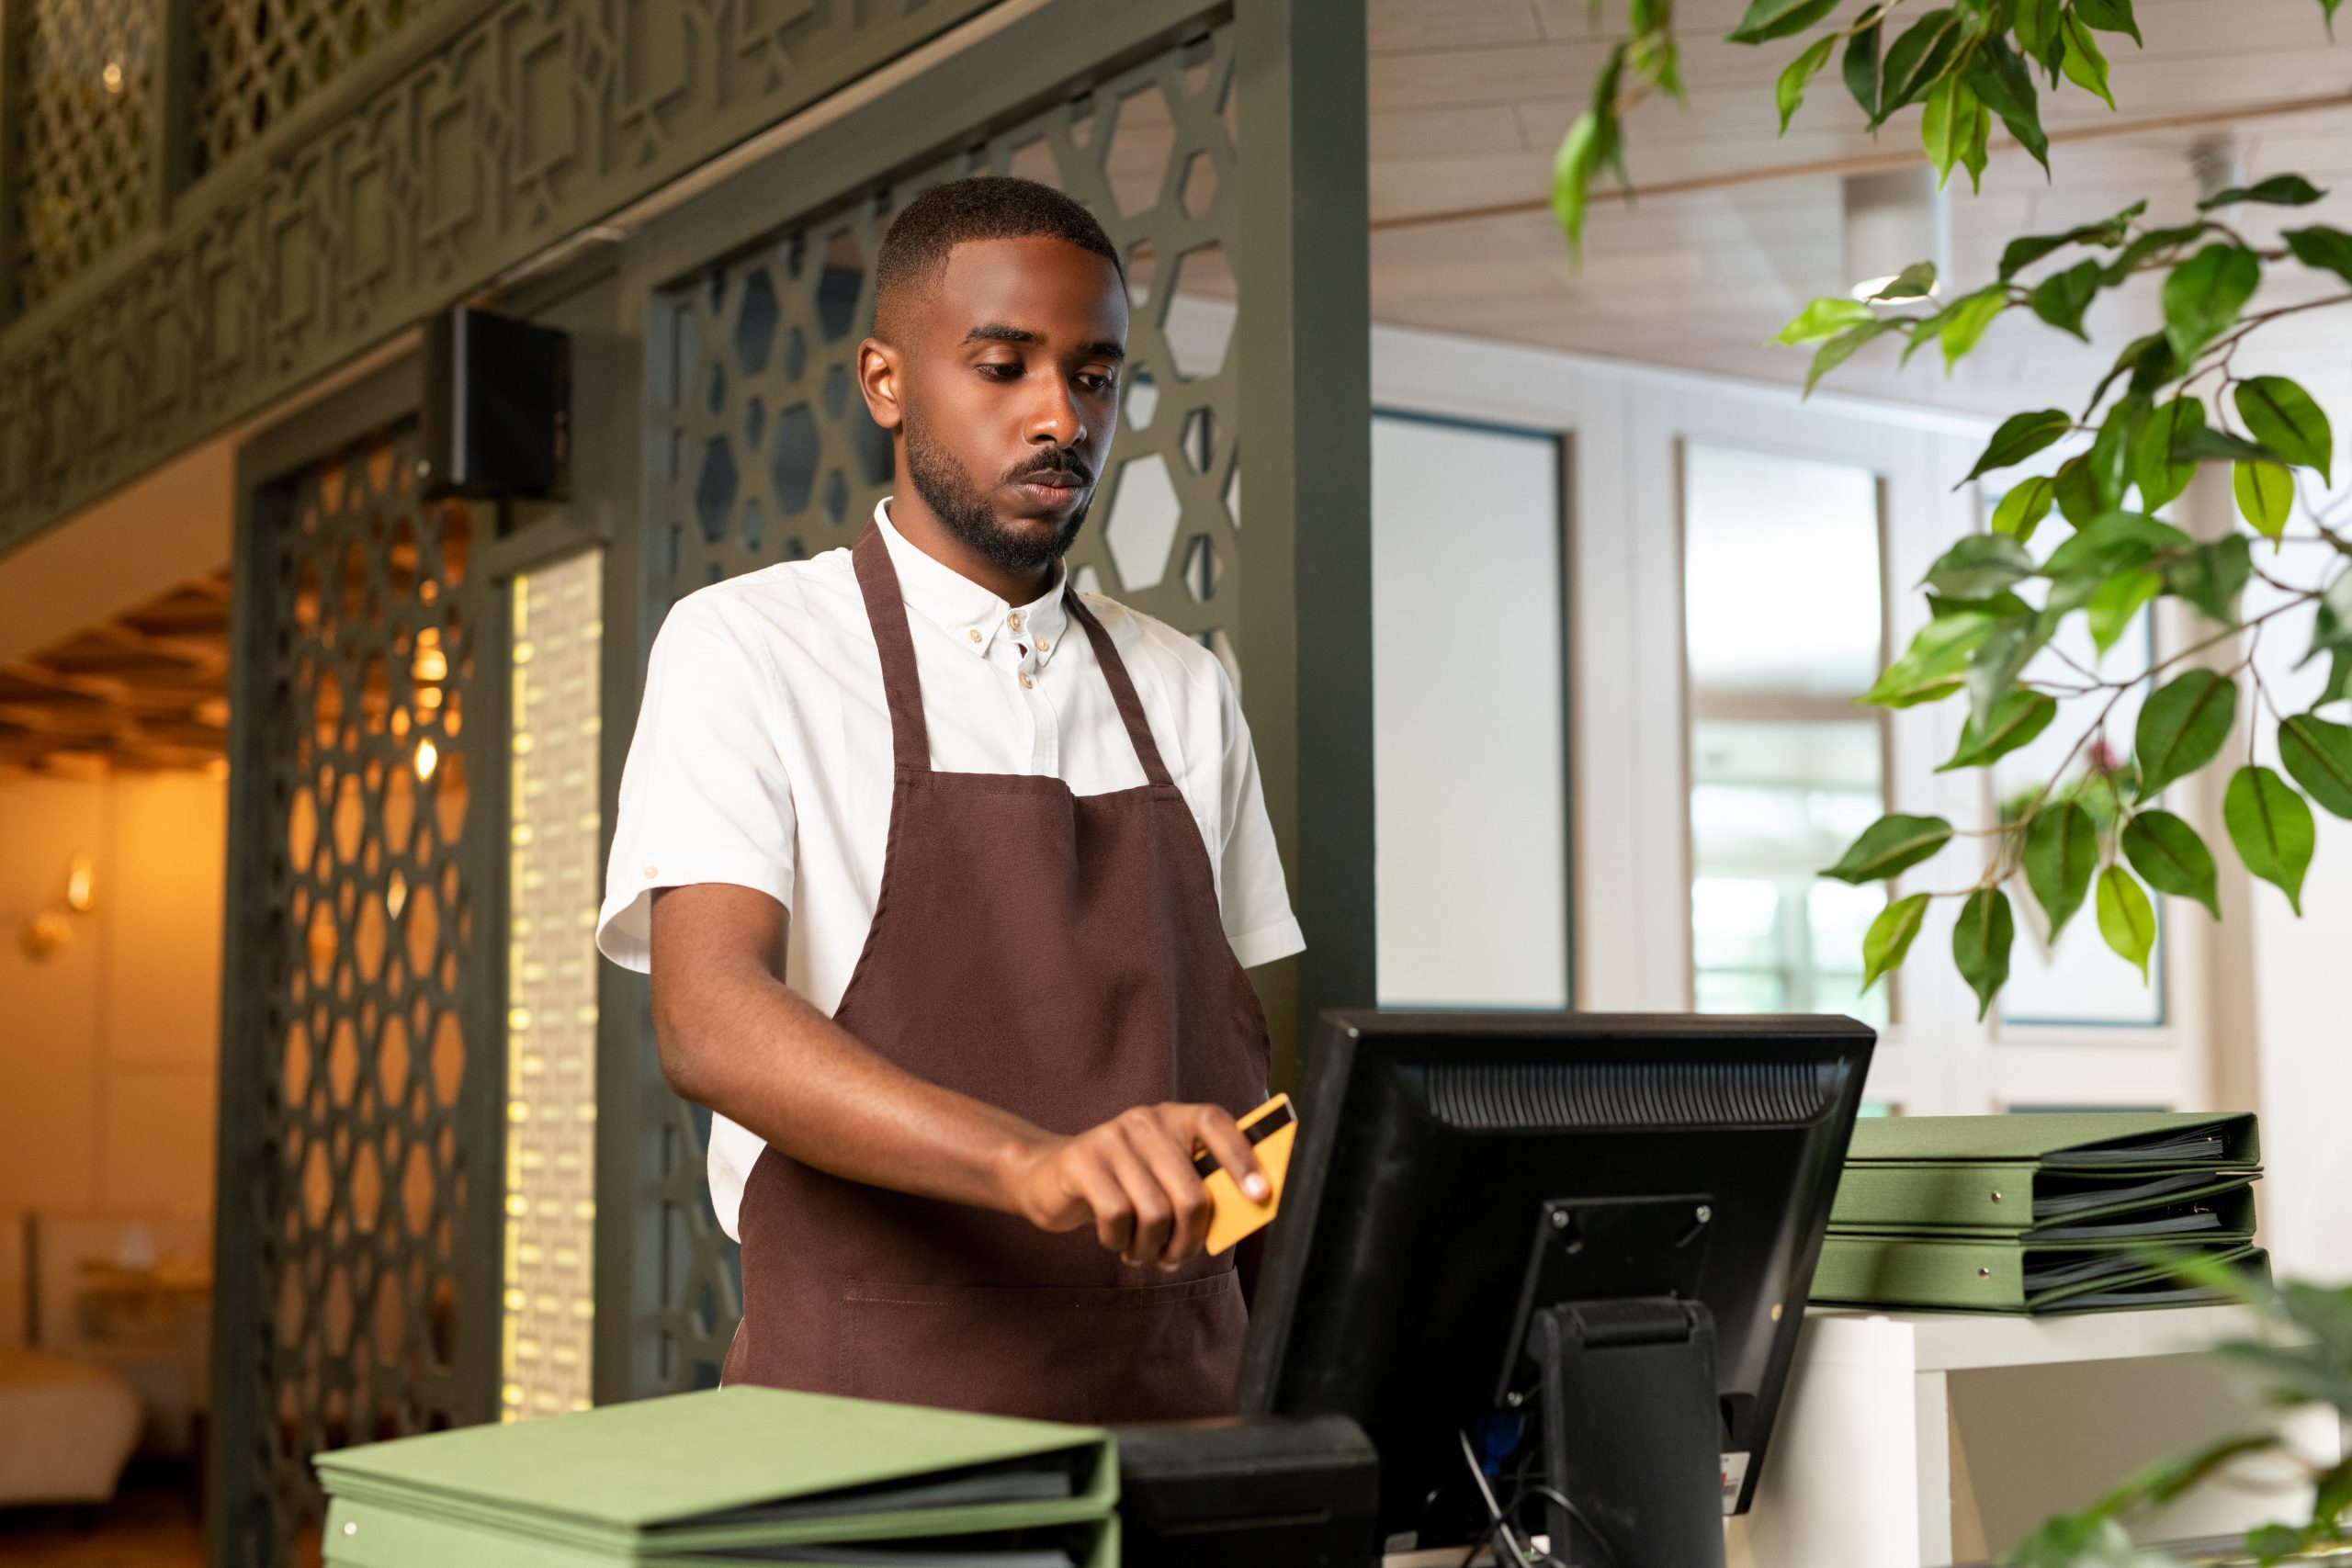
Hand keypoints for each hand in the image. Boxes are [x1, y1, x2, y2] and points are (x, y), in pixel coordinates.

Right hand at [1003, 1103, 1270, 1268]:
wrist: (1047, 1176)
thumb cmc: (1119, 1184)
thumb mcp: (1159, 1176)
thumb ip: (1196, 1185)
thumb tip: (1243, 1210)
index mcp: (1172, 1118)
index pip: (1215, 1123)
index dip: (1242, 1158)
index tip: (1260, 1195)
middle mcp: (1144, 1121)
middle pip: (1190, 1193)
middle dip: (1189, 1239)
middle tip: (1176, 1257)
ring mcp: (1111, 1139)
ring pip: (1155, 1213)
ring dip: (1152, 1247)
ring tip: (1142, 1250)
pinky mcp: (1081, 1162)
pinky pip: (1117, 1218)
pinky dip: (1120, 1242)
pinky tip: (1117, 1240)